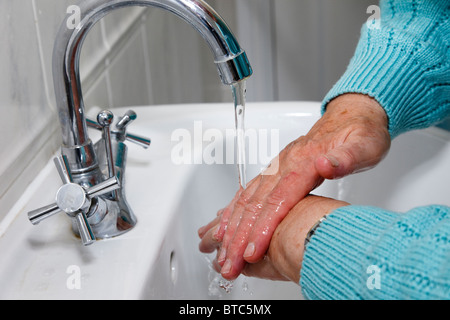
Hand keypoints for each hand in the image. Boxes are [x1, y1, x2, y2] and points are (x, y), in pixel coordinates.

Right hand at [198, 93, 389, 279]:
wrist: (352, 115)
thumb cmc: (359, 133)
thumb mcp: (364, 144)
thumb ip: (345, 157)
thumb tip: (326, 165)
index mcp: (303, 162)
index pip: (278, 200)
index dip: (263, 228)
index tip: (252, 251)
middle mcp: (283, 165)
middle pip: (255, 205)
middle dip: (239, 237)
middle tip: (229, 264)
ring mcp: (275, 168)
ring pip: (246, 200)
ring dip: (231, 229)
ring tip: (224, 254)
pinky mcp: (274, 171)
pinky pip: (247, 193)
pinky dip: (233, 212)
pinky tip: (225, 226)